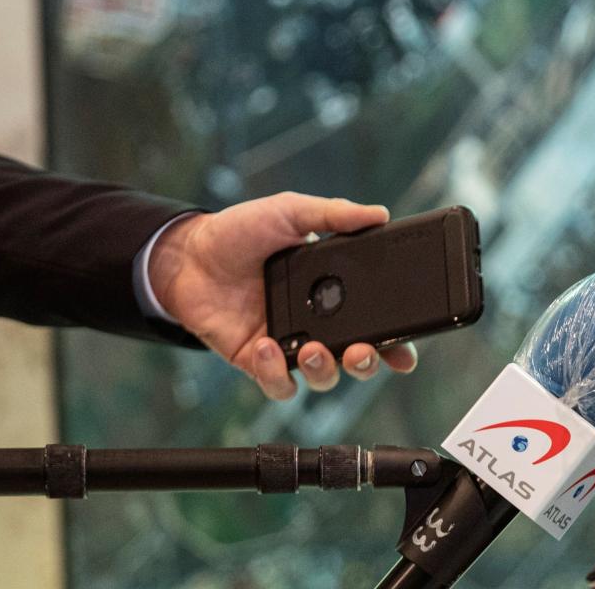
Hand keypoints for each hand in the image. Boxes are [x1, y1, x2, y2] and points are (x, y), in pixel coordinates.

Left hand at [147, 192, 418, 399]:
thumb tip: (380, 213)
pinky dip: (277, 374)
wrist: (188, 254)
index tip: (406, 349)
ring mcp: (288, 344)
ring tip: (313, 350)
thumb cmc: (240, 231)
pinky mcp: (257, 360)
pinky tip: (269, 347)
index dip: (395, 340)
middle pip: (357, 358)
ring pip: (323, 377)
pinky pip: (278, 383)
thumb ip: (335, 214)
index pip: (376, 321)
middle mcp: (317, 322)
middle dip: (368, 363)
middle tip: (361, 351)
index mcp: (334, 290)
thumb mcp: (291, 211)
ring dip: (325, 370)